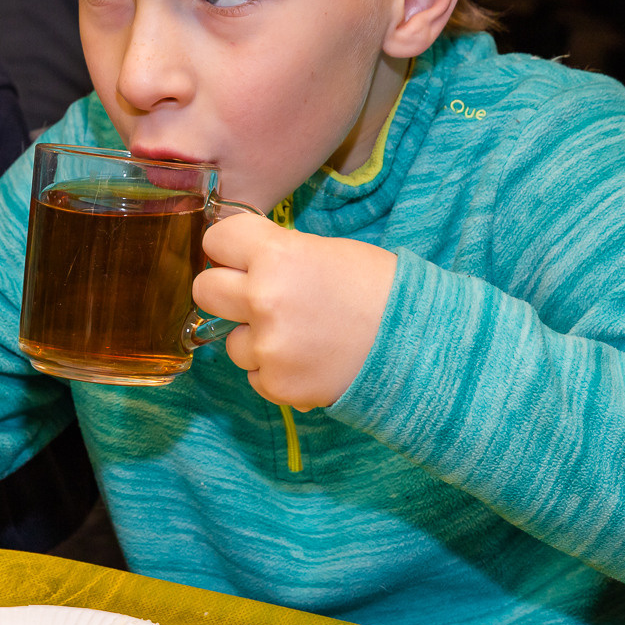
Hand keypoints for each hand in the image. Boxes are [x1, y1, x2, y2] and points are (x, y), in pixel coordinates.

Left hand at [191, 214, 397, 410]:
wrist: (420, 344)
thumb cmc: (378, 290)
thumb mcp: (325, 251)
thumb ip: (276, 254)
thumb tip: (239, 260)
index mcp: (277, 256)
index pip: (216, 239)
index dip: (229, 247)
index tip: (242, 255)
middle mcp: (264, 300)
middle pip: (205, 289)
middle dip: (226, 290)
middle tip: (256, 295)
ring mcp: (268, 347)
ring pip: (231, 340)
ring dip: (255, 337)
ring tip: (301, 333)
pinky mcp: (277, 385)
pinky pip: (255, 374)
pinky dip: (275, 369)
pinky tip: (310, 358)